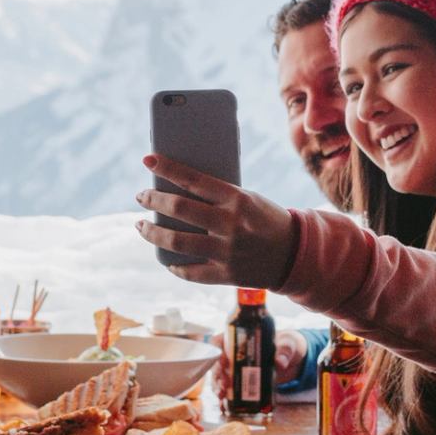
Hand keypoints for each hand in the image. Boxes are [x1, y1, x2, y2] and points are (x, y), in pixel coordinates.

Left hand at [135, 154, 297, 288]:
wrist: (294, 254)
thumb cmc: (265, 218)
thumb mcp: (248, 198)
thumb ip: (218, 196)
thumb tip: (176, 188)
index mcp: (237, 199)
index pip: (193, 179)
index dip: (167, 168)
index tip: (147, 160)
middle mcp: (230, 224)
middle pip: (179, 210)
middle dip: (153, 200)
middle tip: (141, 196)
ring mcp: (227, 251)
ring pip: (177, 242)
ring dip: (152, 233)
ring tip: (141, 225)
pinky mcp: (226, 274)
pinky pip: (191, 272)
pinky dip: (174, 266)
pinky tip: (167, 259)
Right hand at [211, 329, 308, 400]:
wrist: (291, 358)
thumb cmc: (285, 344)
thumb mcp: (287, 344)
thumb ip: (284, 351)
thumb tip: (280, 362)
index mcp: (240, 338)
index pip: (220, 340)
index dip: (215, 350)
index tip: (221, 361)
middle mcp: (234, 353)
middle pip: (217, 362)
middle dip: (217, 374)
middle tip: (223, 384)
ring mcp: (236, 369)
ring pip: (220, 377)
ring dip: (217, 386)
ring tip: (221, 396)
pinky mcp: (241, 382)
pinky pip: (229, 390)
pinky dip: (225, 398)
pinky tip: (223, 406)